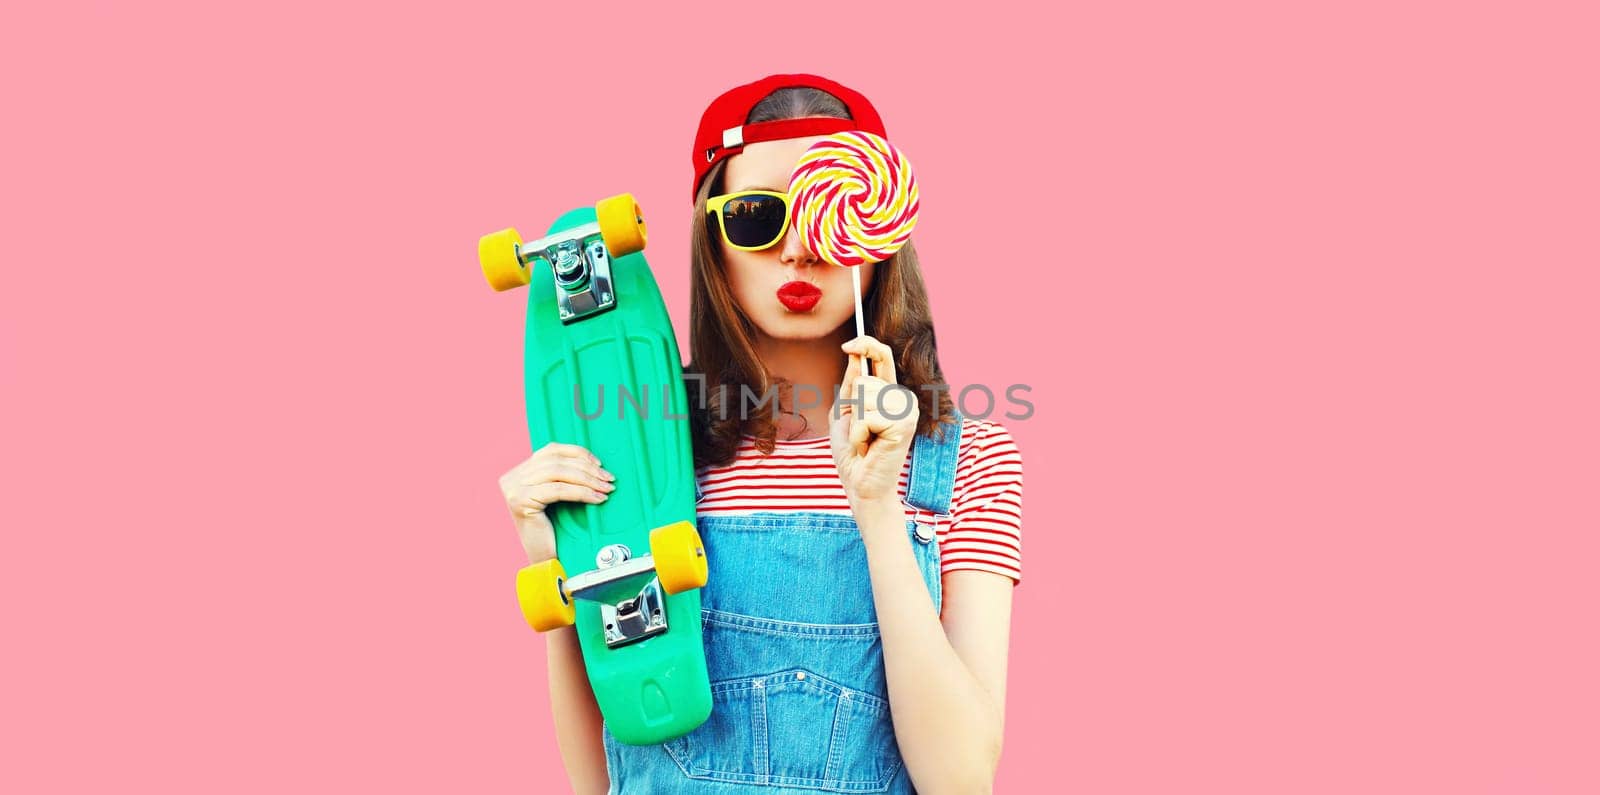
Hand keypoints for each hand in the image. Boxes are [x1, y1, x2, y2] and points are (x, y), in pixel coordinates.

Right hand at [498, 442, 614, 562]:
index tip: (599, 464)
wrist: (543, 563)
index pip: (551, 450)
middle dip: (587, 469)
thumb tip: (592, 463)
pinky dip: (581, 492)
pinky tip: (596, 499)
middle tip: (608, 479)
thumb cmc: (553, 533)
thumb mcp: (556, 498)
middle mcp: (512, 477)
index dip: (578, 453)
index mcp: (519, 472)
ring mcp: (513, 488)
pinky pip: (558, 490)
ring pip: (558, 473)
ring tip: (605, 489)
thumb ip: (564, 477)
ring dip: (587, 480)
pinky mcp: (520, 501)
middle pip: (556, 461)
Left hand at [831, 335, 918, 506]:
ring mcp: (906, 410)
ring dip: (856, 423)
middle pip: (864, 380)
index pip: (883, 356)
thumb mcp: (846, 411)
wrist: (859, 483)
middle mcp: (902, 397)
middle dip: (853, 408)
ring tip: (865, 439)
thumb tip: (856, 353)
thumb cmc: (852, 450)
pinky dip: (859, 434)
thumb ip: (851, 383)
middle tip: (862, 431)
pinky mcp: (904, 424)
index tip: (847, 346)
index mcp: (889, 392)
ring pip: (864, 397)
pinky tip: (868, 447)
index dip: (866, 344)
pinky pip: (866, 417)